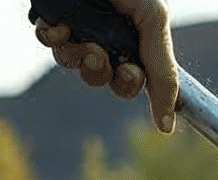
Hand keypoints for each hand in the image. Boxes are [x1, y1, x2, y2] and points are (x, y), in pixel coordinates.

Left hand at [35, 0, 179, 134]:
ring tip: (79, 38)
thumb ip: (163, 71)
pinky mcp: (52, 15)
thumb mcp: (154, 19)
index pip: (132, 78)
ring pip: (73, 62)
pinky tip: (59, 26)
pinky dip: (52, 38)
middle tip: (98, 56)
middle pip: (101, 76)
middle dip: (100, 72)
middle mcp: (106, 33)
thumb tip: (169, 126)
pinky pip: (48, 41)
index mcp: (134, 35)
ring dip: (76, 56)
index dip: (129, 83)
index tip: (130, 74)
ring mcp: (77, 25)